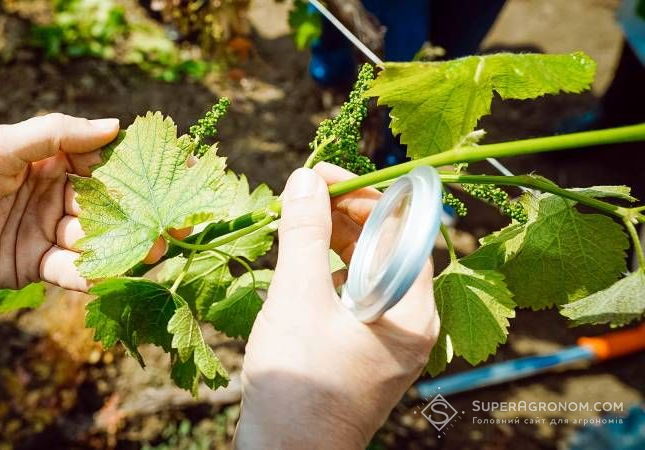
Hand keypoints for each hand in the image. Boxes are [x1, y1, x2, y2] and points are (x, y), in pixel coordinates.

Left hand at [0, 114, 183, 323]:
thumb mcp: (1, 145)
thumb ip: (57, 134)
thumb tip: (114, 125)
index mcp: (52, 161)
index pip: (106, 163)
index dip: (140, 168)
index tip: (179, 171)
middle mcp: (57, 196)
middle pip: (109, 206)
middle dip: (141, 214)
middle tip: (175, 223)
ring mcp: (49, 232)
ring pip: (96, 239)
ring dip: (124, 246)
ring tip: (151, 250)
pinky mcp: (37, 266)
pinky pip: (72, 271)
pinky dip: (93, 274)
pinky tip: (112, 274)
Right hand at [234, 163, 438, 449]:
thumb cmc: (297, 384)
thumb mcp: (297, 298)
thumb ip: (304, 234)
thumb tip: (305, 179)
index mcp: (412, 310)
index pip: (403, 230)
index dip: (364, 193)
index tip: (321, 175)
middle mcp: (409, 322)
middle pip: (385, 247)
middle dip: (344, 214)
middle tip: (301, 192)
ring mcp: (386, 337)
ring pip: (365, 269)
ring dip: (332, 239)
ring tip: (294, 219)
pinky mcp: (363, 348)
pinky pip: (352, 294)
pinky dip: (326, 270)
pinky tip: (298, 260)